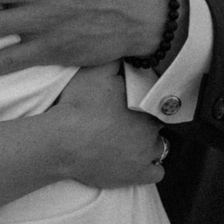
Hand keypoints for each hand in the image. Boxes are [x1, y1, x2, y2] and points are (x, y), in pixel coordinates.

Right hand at [39, 64, 167, 188]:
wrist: (62, 142)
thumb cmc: (78, 105)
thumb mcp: (95, 71)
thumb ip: (116, 58)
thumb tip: (130, 48)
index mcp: (145, 103)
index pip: (156, 100)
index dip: (145, 100)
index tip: (131, 101)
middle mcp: (152, 129)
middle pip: (157, 123)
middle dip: (146, 121)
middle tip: (125, 119)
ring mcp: (147, 155)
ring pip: (160, 147)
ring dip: (149, 144)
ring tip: (130, 141)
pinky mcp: (137, 175)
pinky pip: (157, 173)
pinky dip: (150, 169)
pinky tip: (138, 163)